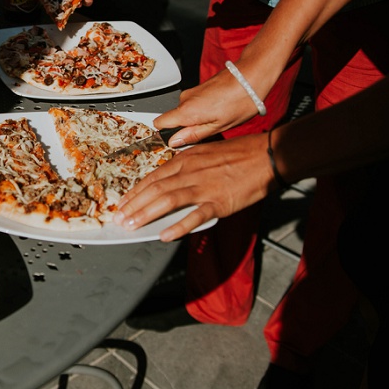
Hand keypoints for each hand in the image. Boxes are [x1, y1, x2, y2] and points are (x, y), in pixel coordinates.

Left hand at [114, 133, 273, 241]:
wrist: (268, 155)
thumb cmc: (240, 154)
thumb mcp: (206, 153)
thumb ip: (187, 167)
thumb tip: (170, 182)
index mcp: (186, 159)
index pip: (153, 177)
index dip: (135, 192)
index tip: (123, 203)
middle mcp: (190, 171)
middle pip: (154, 189)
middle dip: (134, 206)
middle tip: (120, 219)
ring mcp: (204, 187)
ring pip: (167, 200)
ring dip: (146, 214)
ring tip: (132, 226)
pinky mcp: (219, 202)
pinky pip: (195, 216)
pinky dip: (178, 226)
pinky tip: (165, 235)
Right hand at [154, 65, 265, 147]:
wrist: (251, 77)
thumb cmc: (240, 100)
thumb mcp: (218, 126)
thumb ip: (193, 135)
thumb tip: (175, 141)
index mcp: (187, 111)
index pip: (159, 123)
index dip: (165, 134)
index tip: (177, 140)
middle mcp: (185, 99)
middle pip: (173, 119)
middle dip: (186, 128)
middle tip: (207, 132)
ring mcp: (192, 92)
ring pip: (185, 112)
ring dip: (197, 119)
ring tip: (218, 119)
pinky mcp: (199, 88)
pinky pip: (193, 104)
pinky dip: (203, 110)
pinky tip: (220, 111)